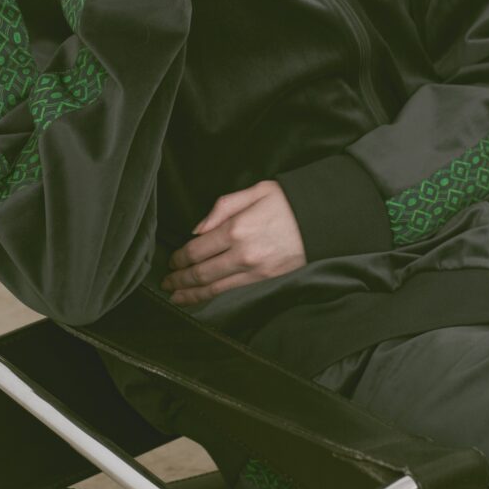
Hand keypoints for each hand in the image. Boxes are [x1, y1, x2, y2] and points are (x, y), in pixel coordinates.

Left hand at [161, 180, 306, 305]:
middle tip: (167, 282)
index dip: (180, 258)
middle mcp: (243, 253)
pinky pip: (233, 290)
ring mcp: (255, 270)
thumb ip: (222, 207)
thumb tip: (198, 229)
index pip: (198, 250)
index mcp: (237, 228)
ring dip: (193, 293)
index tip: (171, 261)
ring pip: (215, 287)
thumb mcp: (254, 191)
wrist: (321, 218)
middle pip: (202, 273)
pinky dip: (214, 295)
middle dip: (181, 280)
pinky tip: (203, 296)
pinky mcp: (265, 278)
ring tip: (177, 296)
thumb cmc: (287, 200)